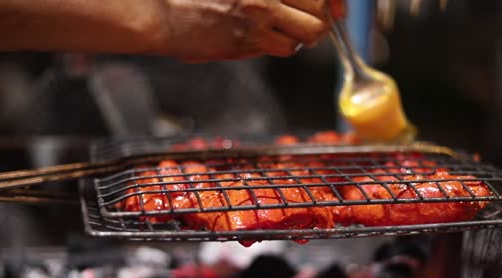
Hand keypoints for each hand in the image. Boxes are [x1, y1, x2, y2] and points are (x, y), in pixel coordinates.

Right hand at [149, 0, 346, 61]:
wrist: (162, 15)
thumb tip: (305, 6)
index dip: (334, 1)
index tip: (339, 9)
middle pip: (321, 8)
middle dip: (320, 19)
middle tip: (305, 22)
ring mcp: (259, 12)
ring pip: (310, 31)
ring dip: (302, 35)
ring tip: (283, 31)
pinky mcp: (250, 38)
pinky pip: (287, 48)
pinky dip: (283, 47)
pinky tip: (265, 40)